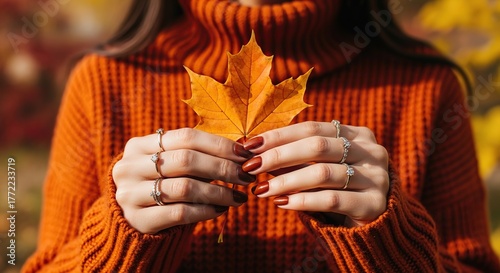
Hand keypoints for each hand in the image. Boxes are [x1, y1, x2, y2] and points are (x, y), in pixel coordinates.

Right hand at [112, 128, 254, 233]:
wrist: (129, 220)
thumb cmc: (161, 184)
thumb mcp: (171, 164)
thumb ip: (199, 155)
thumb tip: (243, 150)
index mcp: (139, 145)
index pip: (186, 136)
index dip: (218, 144)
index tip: (244, 154)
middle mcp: (129, 166)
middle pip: (186, 160)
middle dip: (222, 168)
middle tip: (246, 176)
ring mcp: (130, 194)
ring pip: (185, 188)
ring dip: (219, 192)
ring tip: (238, 197)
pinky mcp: (137, 220)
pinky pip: (181, 213)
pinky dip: (206, 211)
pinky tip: (220, 210)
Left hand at [241, 121, 389, 226]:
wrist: (374, 223)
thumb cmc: (339, 189)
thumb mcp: (318, 168)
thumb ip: (295, 158)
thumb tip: (254, 151)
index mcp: (357, 134)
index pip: (312, 128)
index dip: (278, 135)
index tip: (249, 145)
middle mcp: (371, 151)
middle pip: (317, 146)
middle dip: (278, 155)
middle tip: (251, 166)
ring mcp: (377, 177)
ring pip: (323, 174)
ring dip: (286, 181)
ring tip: (261, 189)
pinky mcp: (374, 204)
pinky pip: (332, 200)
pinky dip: (302, 201)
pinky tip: (281, 203)